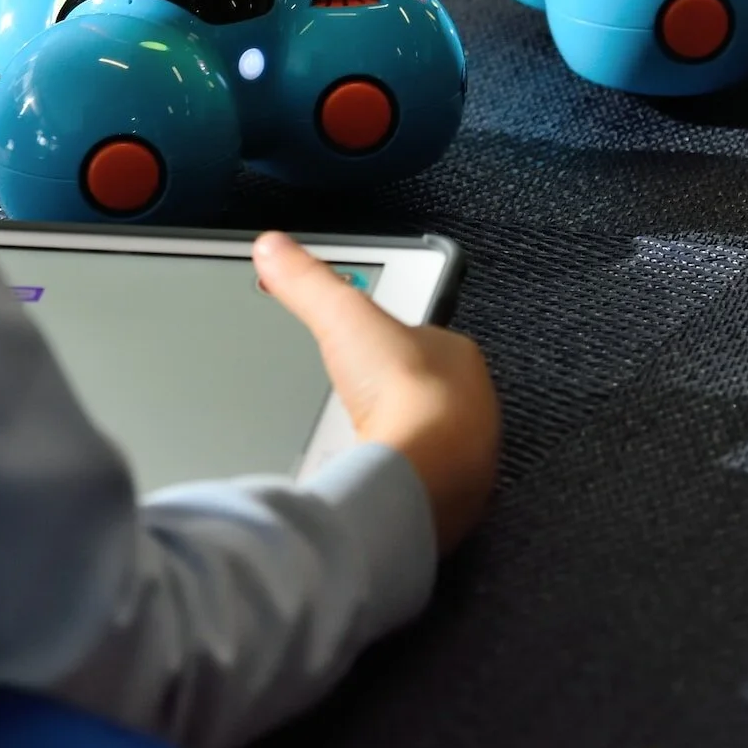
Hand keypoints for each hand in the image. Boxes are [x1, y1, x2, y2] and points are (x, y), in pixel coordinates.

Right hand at [253, 231, 499, 551]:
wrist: (421, 472)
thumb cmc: (403, 390)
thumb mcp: (342, 315)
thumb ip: (308, 280)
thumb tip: (274, 246)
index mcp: (458, 357)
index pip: (426, 339)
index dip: (392, 340)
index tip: (364, 344)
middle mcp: (473, 409)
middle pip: (427, 394)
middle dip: (394, 396)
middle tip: (356, 396)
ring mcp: (464, 460)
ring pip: (427, 443)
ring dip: (395, 441)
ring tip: (355, 440)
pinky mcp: (446, 501)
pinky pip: (417, 484)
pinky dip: (392, 479)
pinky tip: (366, 477)